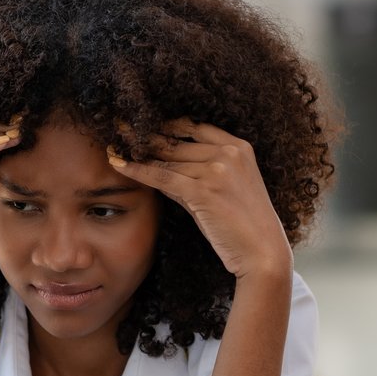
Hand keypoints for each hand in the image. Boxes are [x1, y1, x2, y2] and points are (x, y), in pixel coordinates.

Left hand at [106, 120, 290, 279]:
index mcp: (239, 146)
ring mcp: (217, 170)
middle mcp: (229, 152)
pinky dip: (138, 170)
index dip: (166, 124)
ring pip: (167, 158)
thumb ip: (197, 173)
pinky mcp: (203, 191)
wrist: (263, 253)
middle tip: (119, 128)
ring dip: (138, 151)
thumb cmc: (243, 225)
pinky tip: (119, 164)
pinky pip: (162, 176)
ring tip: (114, 145)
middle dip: (145, 135)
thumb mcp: (225, 189)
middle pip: (176, 140)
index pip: (194, 126)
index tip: (143, 122)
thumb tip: (160, 166)